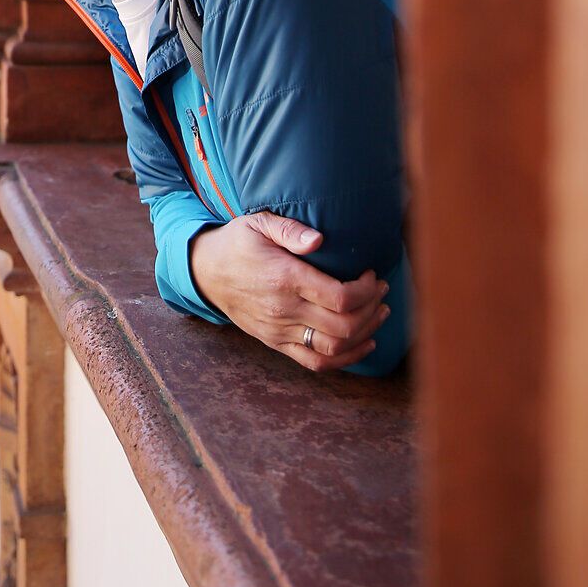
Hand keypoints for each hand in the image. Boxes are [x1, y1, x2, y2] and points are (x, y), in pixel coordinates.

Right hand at [189, 212, 389, 373]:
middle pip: (344, 325)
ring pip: (335, 348)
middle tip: (381, 290)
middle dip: (372, 309)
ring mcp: (280, 331)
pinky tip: (364, 343)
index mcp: (284, 279)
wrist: (206, 272)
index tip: (371, 274)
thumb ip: (289, 229)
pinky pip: (317, 362)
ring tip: (379, 313)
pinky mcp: (276, 344)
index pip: (340, 297)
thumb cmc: (237, 243)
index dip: (366, 290)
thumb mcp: (258, 223)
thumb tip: (320, 240)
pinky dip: (346, 359)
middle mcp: (284, 310)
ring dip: (366, 333)